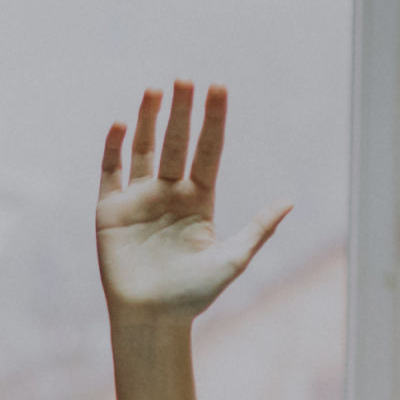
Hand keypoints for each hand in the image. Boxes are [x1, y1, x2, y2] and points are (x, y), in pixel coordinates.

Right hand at [97, 81, 291, 324]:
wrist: (151, 320)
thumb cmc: (193, 296)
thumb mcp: (232, 260)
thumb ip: (258, 230)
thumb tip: (289, 201)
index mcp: (199, 201)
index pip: (208, 151)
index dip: (213, 120)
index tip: (219, 88)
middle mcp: (169, 193)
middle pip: (176, 143)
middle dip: (181, 112)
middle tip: (185, 79)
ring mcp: (139, 199)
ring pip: (143, 150)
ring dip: (147, 119)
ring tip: (154, 89)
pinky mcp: (110, 211)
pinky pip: (111, 172)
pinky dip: (114, 148)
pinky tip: (121, 123)